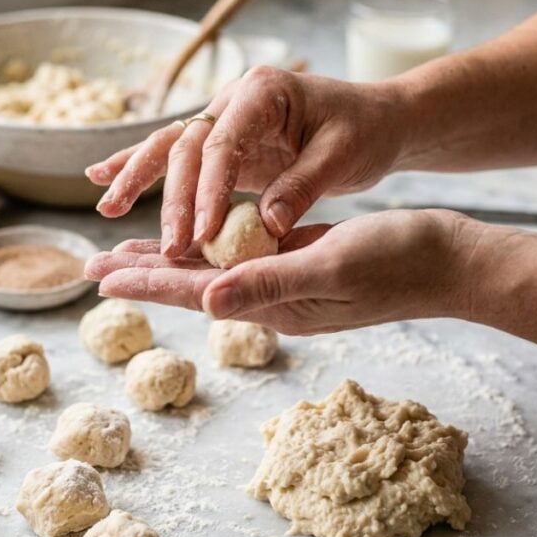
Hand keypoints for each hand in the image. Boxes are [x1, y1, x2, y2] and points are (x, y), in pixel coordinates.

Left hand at [84, 210, 475, 334]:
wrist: (445, 260)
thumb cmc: (397, 262)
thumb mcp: (332, 267)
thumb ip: (270, 284)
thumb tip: (209, 302)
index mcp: (274, 303)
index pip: (196, 292)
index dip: (145, 281)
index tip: (97, 275)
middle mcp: (273, 297)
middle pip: (193, 285)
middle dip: (142, 273)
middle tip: (90, 265)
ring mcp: (286, 281)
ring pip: (213, 268)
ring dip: (170, 259)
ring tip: (127, 251)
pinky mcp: (301, 259)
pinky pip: (243, 253)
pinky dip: (212, 242)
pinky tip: (197, 232)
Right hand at [86, 66, 405, 256]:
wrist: (376, 117)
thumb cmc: (365, 131)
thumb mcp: (344, 156)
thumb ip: (303, 186)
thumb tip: (266, 226)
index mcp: (264, 92)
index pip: (222, 143)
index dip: (207, 190)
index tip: (201, 235)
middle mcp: (235, 99)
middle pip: (187, 146)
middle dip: (171, 197)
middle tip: (167, 248)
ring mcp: (224, 118)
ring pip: (170, 146)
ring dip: (136, 176)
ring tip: (106, 207)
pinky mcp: (224, 142)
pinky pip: (177, 154)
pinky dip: (140, 164)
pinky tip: (102, 176)